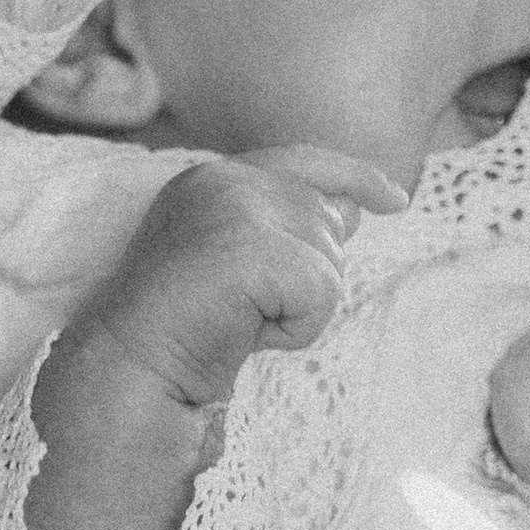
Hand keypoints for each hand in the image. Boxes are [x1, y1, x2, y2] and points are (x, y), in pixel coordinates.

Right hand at [80, 151, 405, 420]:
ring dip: (299, 308)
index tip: (396, 199)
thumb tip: (349, 211)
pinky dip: (297, 328)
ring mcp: (236, 207)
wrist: (133, 369)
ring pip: (330, 259)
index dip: (355, 177)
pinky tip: (247, 334)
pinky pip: (323, 293)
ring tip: (239, 322)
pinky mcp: (253, 246)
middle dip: (307, 278)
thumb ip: (286, 231)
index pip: (303, 161)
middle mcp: (224, 178)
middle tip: (244, 312)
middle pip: (326, 219)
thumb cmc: (182, 332)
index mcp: (212, 179)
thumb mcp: (241, 268)